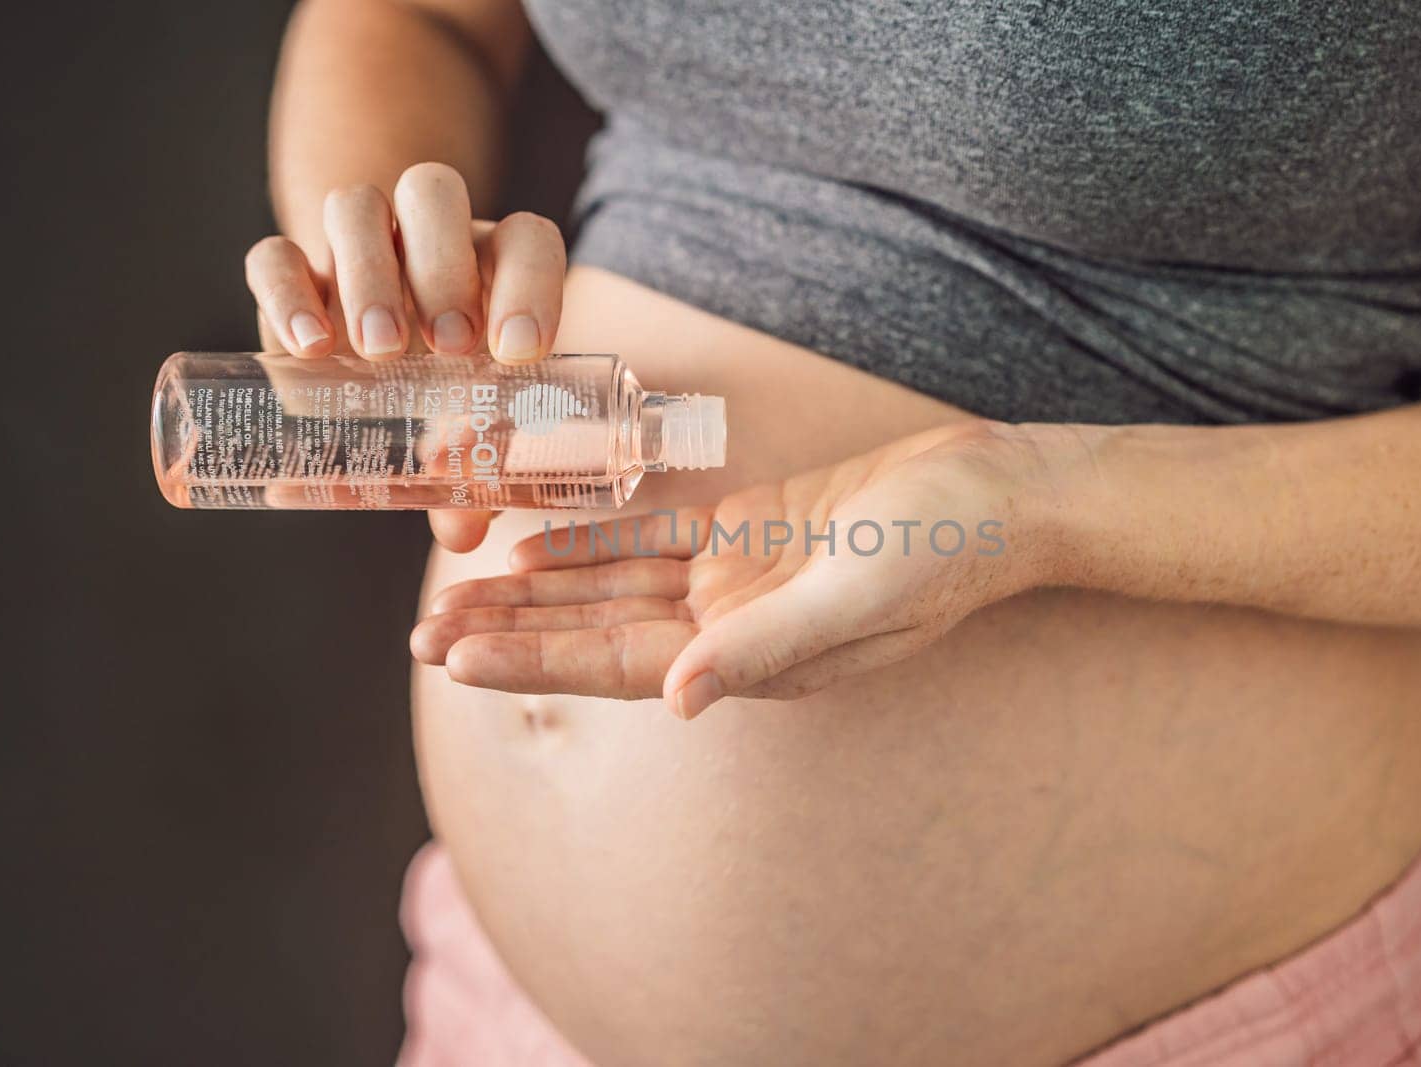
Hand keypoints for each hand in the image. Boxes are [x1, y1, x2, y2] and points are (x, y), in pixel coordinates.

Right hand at [242, 161, 566, 550]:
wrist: (373, 366)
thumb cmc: (448, 397)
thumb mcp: (470, 429)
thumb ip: (476, 473)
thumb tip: (463, 529)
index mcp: (496, 262)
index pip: (526, 240)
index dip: (532, 284)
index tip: (520, 352)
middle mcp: (429, 237)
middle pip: (433, 195)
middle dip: (444, 267)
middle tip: (451, 348)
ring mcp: (358, 245)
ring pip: (357, 208)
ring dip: (369, 273)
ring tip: (376, 351)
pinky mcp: (293, 271)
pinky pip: (276, 254)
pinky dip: (287, 291)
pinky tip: (306, 348)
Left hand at [411, 420, 1057, 718]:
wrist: (1000, 493)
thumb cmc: (945, 549)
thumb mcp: (860, 594)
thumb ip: (768, 645)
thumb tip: (681, 699)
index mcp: (757, 661)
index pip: (623, 668)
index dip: (534, 663)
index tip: (454, 660)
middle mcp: (734, 629)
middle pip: (598, 633)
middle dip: (510, 637)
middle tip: (420, 636)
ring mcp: (739, 580)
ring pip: (613, 587)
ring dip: (535, 592)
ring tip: (453, 595)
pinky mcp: (750, 530)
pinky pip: (653, 537)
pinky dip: (593, 540)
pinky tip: (532, 545)